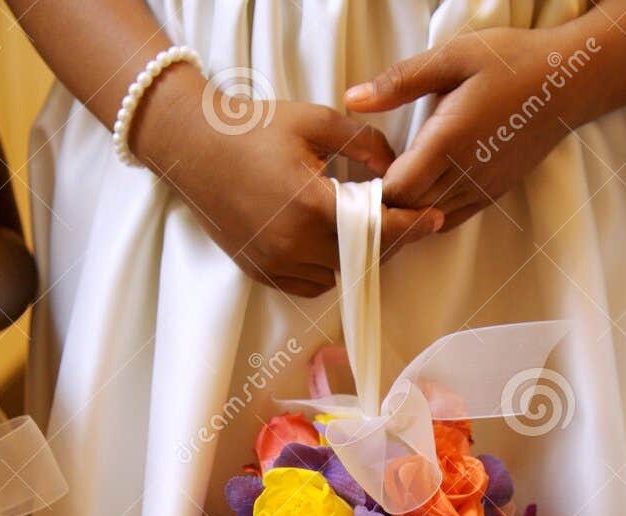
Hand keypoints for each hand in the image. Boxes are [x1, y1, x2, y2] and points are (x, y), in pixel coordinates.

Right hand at [131, 68, 442, 295]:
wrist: (190, 147)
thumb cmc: (250, 128)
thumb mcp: (313, 120)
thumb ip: (363, 141)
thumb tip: (395, 166)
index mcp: (310, 205)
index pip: (379, 228)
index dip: (413, 225)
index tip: (435, 218)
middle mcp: (293, 244)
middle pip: (363, 256)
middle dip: (388, 238)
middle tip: (398, 215)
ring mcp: (275, 262)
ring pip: (338, 274)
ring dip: (356, 254)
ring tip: (361, 225)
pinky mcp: (260, 271)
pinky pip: (310, 283)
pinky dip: (327, 268)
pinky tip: (328, 241)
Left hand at [345, 26, 595, 229]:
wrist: (566, 83)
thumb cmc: (510, 61)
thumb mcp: (452, 56)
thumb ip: (399, 81)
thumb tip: (352, 99)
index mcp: (449, 141)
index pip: (396, 189)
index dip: (371, 187)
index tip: (358, 169)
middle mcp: (466, 174)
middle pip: (409, 210)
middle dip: (382, 204)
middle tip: (362, 185)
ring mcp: (482, 189)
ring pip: (429, 220)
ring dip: (405, 211)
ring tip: (387, 191)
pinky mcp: (493, 194)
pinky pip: (451, 219)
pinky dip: (429, 213)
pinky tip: (419, 193)